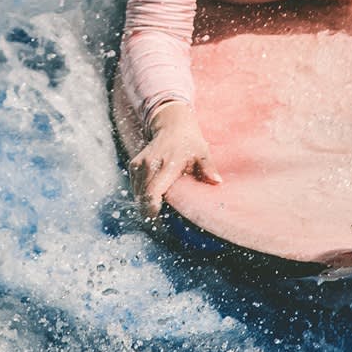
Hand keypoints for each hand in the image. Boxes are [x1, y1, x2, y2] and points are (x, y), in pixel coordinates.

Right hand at [129, 101, 222, 218]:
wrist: (172, 124)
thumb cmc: (190, 142)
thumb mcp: (202, 153)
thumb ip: (208, 168)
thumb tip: (217, 181)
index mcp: (165, 165)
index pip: (152, 193)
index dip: (152, 211)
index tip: (161, 223)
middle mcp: (148, 165)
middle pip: (142, 198)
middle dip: (150, 214)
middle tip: (163, 227)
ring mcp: (139, 165)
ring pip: (137, 195)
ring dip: (145, 206)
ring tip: (159, 215)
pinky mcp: (134, 165)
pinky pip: (135, 188)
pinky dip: (142, 197)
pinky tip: (154, 200)